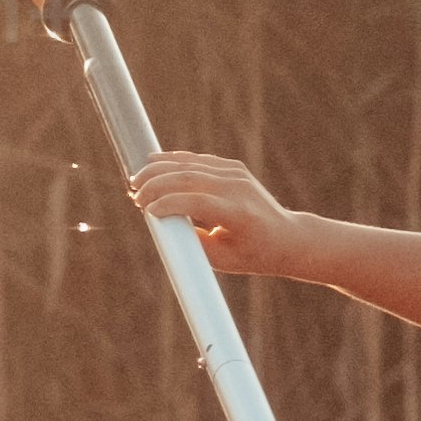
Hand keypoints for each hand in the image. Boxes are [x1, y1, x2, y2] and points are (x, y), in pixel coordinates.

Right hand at [129, 148, 311, 279]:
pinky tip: (153, 164)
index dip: (169, 204)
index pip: (197, 202)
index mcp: (239, 214)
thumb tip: (162, 227)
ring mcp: (237, 174)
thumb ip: (193, 244)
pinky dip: (174, 161)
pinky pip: (198, 161)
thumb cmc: (252, 254)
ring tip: (136, 181)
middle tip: (134, 195)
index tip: (146, 211)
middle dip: (156, 184)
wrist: (286, 237)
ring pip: (191, 165)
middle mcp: (238, 189)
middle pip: (189, 178)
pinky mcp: (234, 167)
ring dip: (159, 170)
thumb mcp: (222, 260)